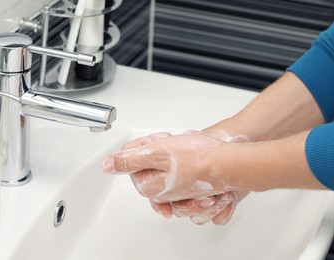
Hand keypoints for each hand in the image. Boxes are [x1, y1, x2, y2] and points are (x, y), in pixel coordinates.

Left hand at [102, 129, 249, 224]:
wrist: (226, 163)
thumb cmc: (197, 158)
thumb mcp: (155, 153)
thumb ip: (128, 161)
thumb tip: (106, 166)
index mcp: (148, 186)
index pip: (132, 159)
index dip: (145, 144)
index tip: (158, 141)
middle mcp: (160, 191)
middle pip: (147, 161)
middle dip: (158, 147)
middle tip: (173, 144)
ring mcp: (175, 189)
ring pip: (162, 161)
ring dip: (170, 150)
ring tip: (184, 147)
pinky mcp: (186, 184)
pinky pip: (176, 165)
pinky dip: (181, 156)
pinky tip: (190, 154)